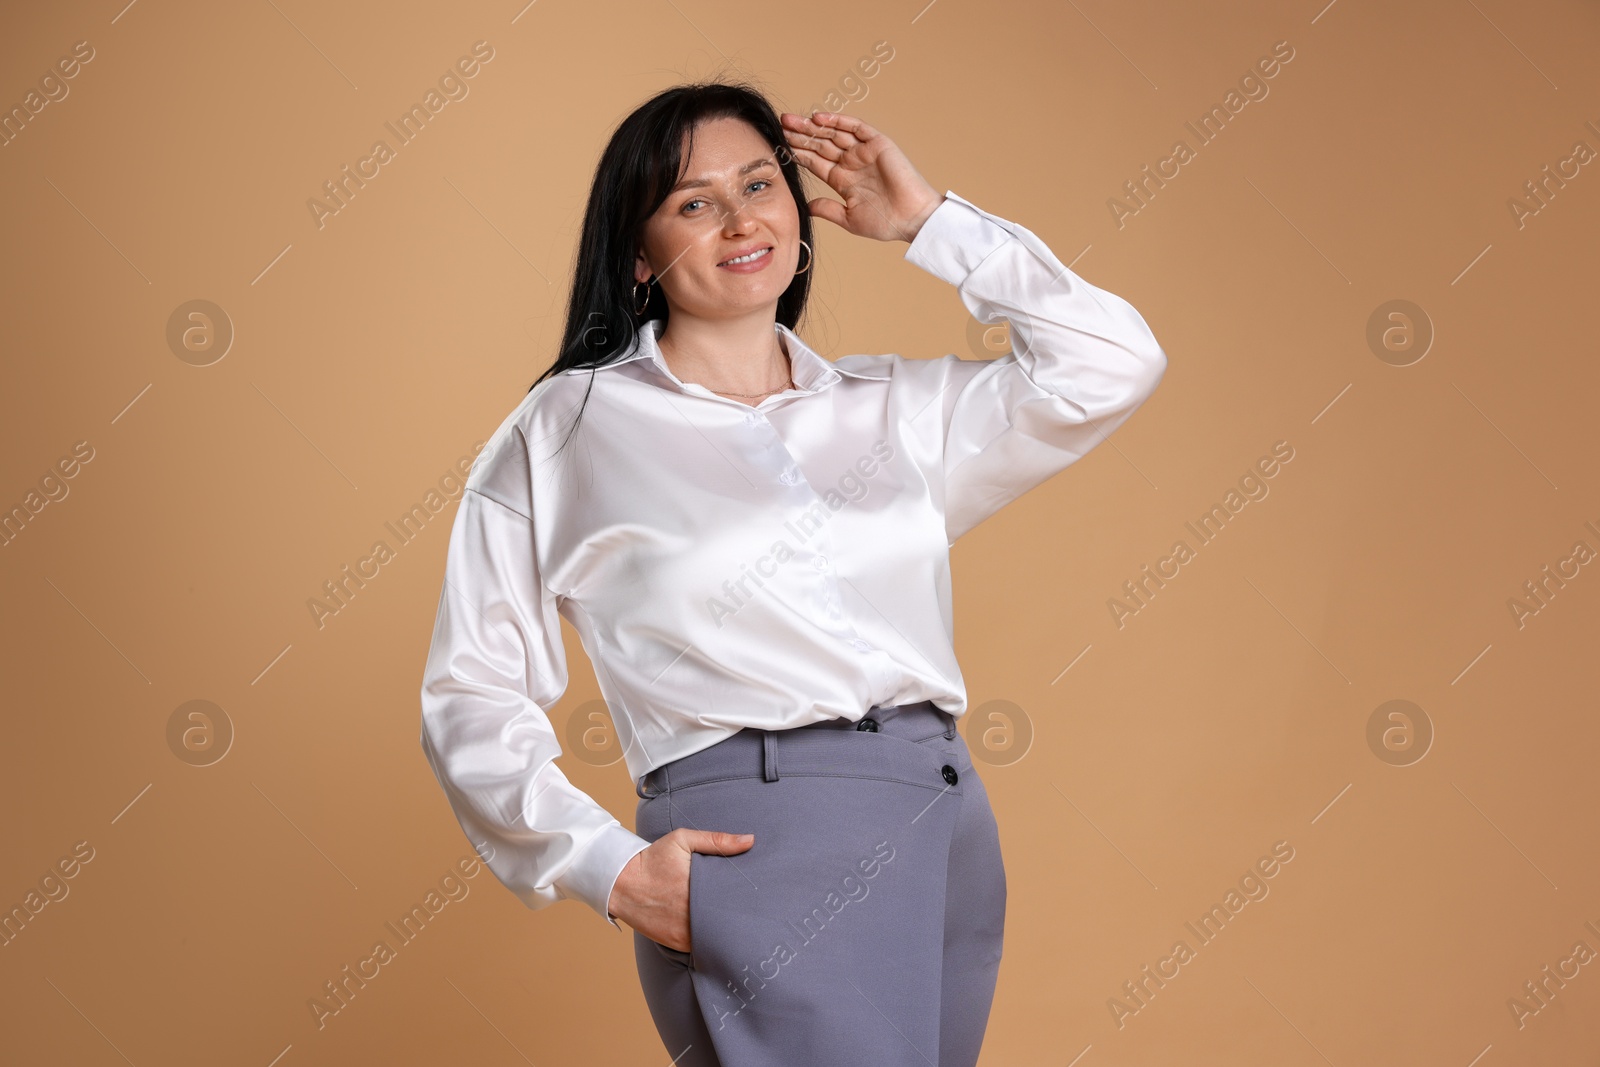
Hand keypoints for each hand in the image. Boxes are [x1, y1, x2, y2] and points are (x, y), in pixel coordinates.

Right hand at [607, 828, 754, 952]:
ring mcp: (683, 932)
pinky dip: (710, 942)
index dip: (748, 901)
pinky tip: (721, 935)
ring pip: (716, 939)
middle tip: (758, 915)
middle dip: (741, 919)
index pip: (734, 900)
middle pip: (728, 922)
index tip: (758, 899)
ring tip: (744, 927)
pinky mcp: (676, 943)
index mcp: (698, 888)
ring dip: (726, 933)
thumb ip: (717, 840)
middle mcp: (691, 914)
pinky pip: (701, 947)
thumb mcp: (683, 840)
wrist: (621, 883)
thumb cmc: (654, 859)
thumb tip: (751, 840)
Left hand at [779, 111, 943, 244]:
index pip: (815, 162)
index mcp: (843, 180)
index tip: (780, 146)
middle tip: (781, 124)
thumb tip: (806, 206)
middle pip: (821, 144)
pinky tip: (819, 118)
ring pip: (834, 133)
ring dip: (813, 126)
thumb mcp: (849, 218)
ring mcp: (864, 152)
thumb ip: (828, 209)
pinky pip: (856, 127)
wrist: (912, 219)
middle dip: (801, 135)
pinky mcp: (878, 144)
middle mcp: (852, 163)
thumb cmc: (885, 223)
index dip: (798, 153)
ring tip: (792, 120)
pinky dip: (838, 121)